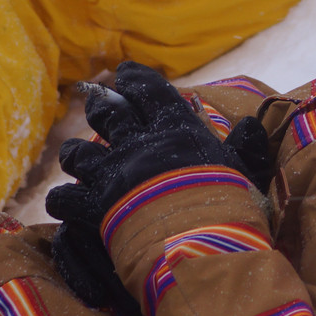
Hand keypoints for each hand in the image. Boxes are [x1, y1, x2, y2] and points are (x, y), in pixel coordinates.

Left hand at [46, 61, 256, 312]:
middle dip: (100, 104)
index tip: (126, 71)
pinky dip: (64, 200)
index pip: (150, 90)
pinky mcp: (95, 208)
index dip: (135, 78)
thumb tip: (252, 124)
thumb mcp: (247, 169)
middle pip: (108, 112)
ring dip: (78, 154)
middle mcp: (138, 145)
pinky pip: (64, 198)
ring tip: (80, 157)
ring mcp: (113, 175)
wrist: (203, 244)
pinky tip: (68, 202)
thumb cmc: (232, 206)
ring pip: (78, 152)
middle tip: (97, 102)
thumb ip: (247, 145)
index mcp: (175, 130)